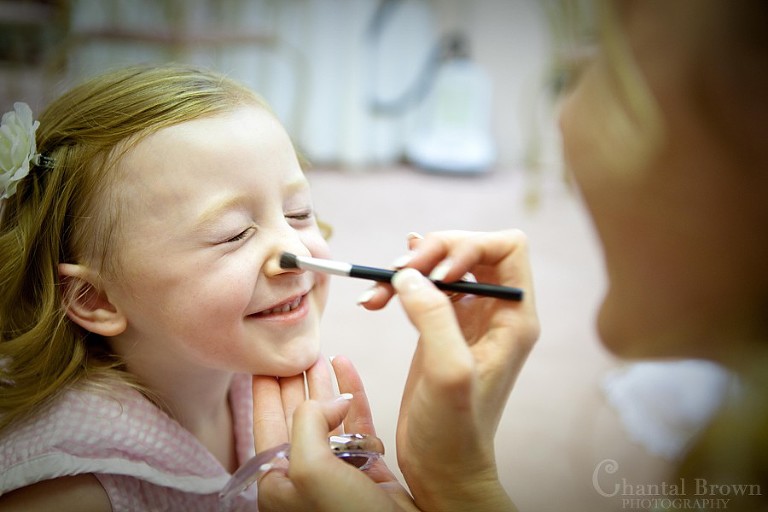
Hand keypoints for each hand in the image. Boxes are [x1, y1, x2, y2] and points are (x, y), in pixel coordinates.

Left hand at [253, 356, 414, 511]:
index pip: (266, 423)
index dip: (265, 389)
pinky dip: (355, 398)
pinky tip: (348, 374)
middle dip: (295, 381)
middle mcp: (305, 477)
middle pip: (297, 416)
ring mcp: (338, 474)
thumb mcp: (311, 469)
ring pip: (329, 419)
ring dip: (325, 386)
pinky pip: (359, 426)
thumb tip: (328, 401)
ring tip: (321, 356)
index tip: (263, 360)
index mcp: (279, 482)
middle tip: (296, 350)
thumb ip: (307, 423)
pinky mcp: (369, 472)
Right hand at [366, 230, 538, 511]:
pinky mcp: (441, 329)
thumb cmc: (455, 429)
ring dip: (410, 268)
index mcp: (514, 317)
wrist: (442, 466)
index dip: (471, 245)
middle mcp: (495, 312)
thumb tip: (408, 274)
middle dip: (432, 252)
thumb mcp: (448, 371)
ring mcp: (467, 319)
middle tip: (397, 272)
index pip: (508, 247)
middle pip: (471, 249)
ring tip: (377, 289)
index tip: (437, 269)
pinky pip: (425, 288)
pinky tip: (379, 292)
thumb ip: (433, 315)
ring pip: (443, 266)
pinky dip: (400, 284)